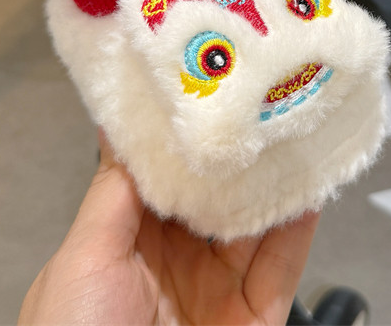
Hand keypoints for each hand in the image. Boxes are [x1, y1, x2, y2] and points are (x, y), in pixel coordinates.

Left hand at [19, 130, 319, 324]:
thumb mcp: (82, 261)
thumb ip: (111, 192)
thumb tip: (117, 126)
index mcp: (128, 242)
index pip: (164, 175)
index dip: (185, 136)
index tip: (206, 88)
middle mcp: (177, 259)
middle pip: (215, 194)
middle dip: (237, 153)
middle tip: (261, 100)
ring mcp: (219, 287)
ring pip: (256, 222)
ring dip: (275, 180)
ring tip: (293, 131)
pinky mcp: (258, 315)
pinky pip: (284, 264)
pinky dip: (300, 226)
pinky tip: (309, 187)